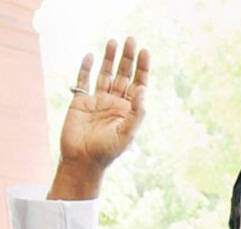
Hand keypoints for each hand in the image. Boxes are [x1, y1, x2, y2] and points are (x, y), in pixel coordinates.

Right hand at [48, 37, 148, 199]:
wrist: (82, 161)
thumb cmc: (108, 151)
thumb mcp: (127, 133)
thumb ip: (137, 113)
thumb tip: (143, 90)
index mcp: (129, 109)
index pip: (139, 83)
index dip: (142, 67)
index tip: (144, 51)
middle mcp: (115, 102)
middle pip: (123, 75)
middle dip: (127, 58)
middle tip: (130, 39)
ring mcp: (98, 101)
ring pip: (105, 74)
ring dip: (109, 58)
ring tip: (113, 41)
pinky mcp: (80, 102)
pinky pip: (83, 81)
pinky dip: (86, 68)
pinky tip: (91, 56)